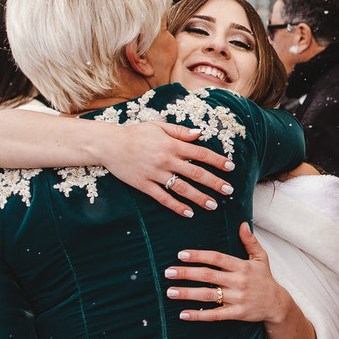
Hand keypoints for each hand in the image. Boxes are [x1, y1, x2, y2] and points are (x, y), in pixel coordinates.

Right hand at [101, 122, 235, 217]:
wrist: (108, 144)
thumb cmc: (135, 133)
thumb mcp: (158, 126)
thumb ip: (180, 131)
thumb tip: (199, 134)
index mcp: (171, 145)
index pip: (200, 154)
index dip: (217, 161)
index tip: (230, 167)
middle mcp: (166, 160)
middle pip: (195, 173)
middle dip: (214, 182)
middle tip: (229, 190)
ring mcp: (155, 174)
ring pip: (181, 188)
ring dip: (199, 197)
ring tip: (212, 205)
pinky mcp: (144, 185)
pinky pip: (162, 198)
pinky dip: (176, 206)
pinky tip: (188, 212)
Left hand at [166, 223, 294, 324]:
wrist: (276, 304)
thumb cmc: (265, 279)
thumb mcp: (261, 258)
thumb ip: (250, 241)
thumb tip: (243, 224)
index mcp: (242, 266)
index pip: (217, 258)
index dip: (198, 256)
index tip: (181, 255)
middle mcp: (238, 281)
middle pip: (208, 275)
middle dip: (186, 273)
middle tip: (168, 272)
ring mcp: (237, 298)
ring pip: (208, 295)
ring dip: (187, 293)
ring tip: (170, 291)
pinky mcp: (236, 313)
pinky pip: (214, 315)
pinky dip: (198, 315)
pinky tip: (183, 314)